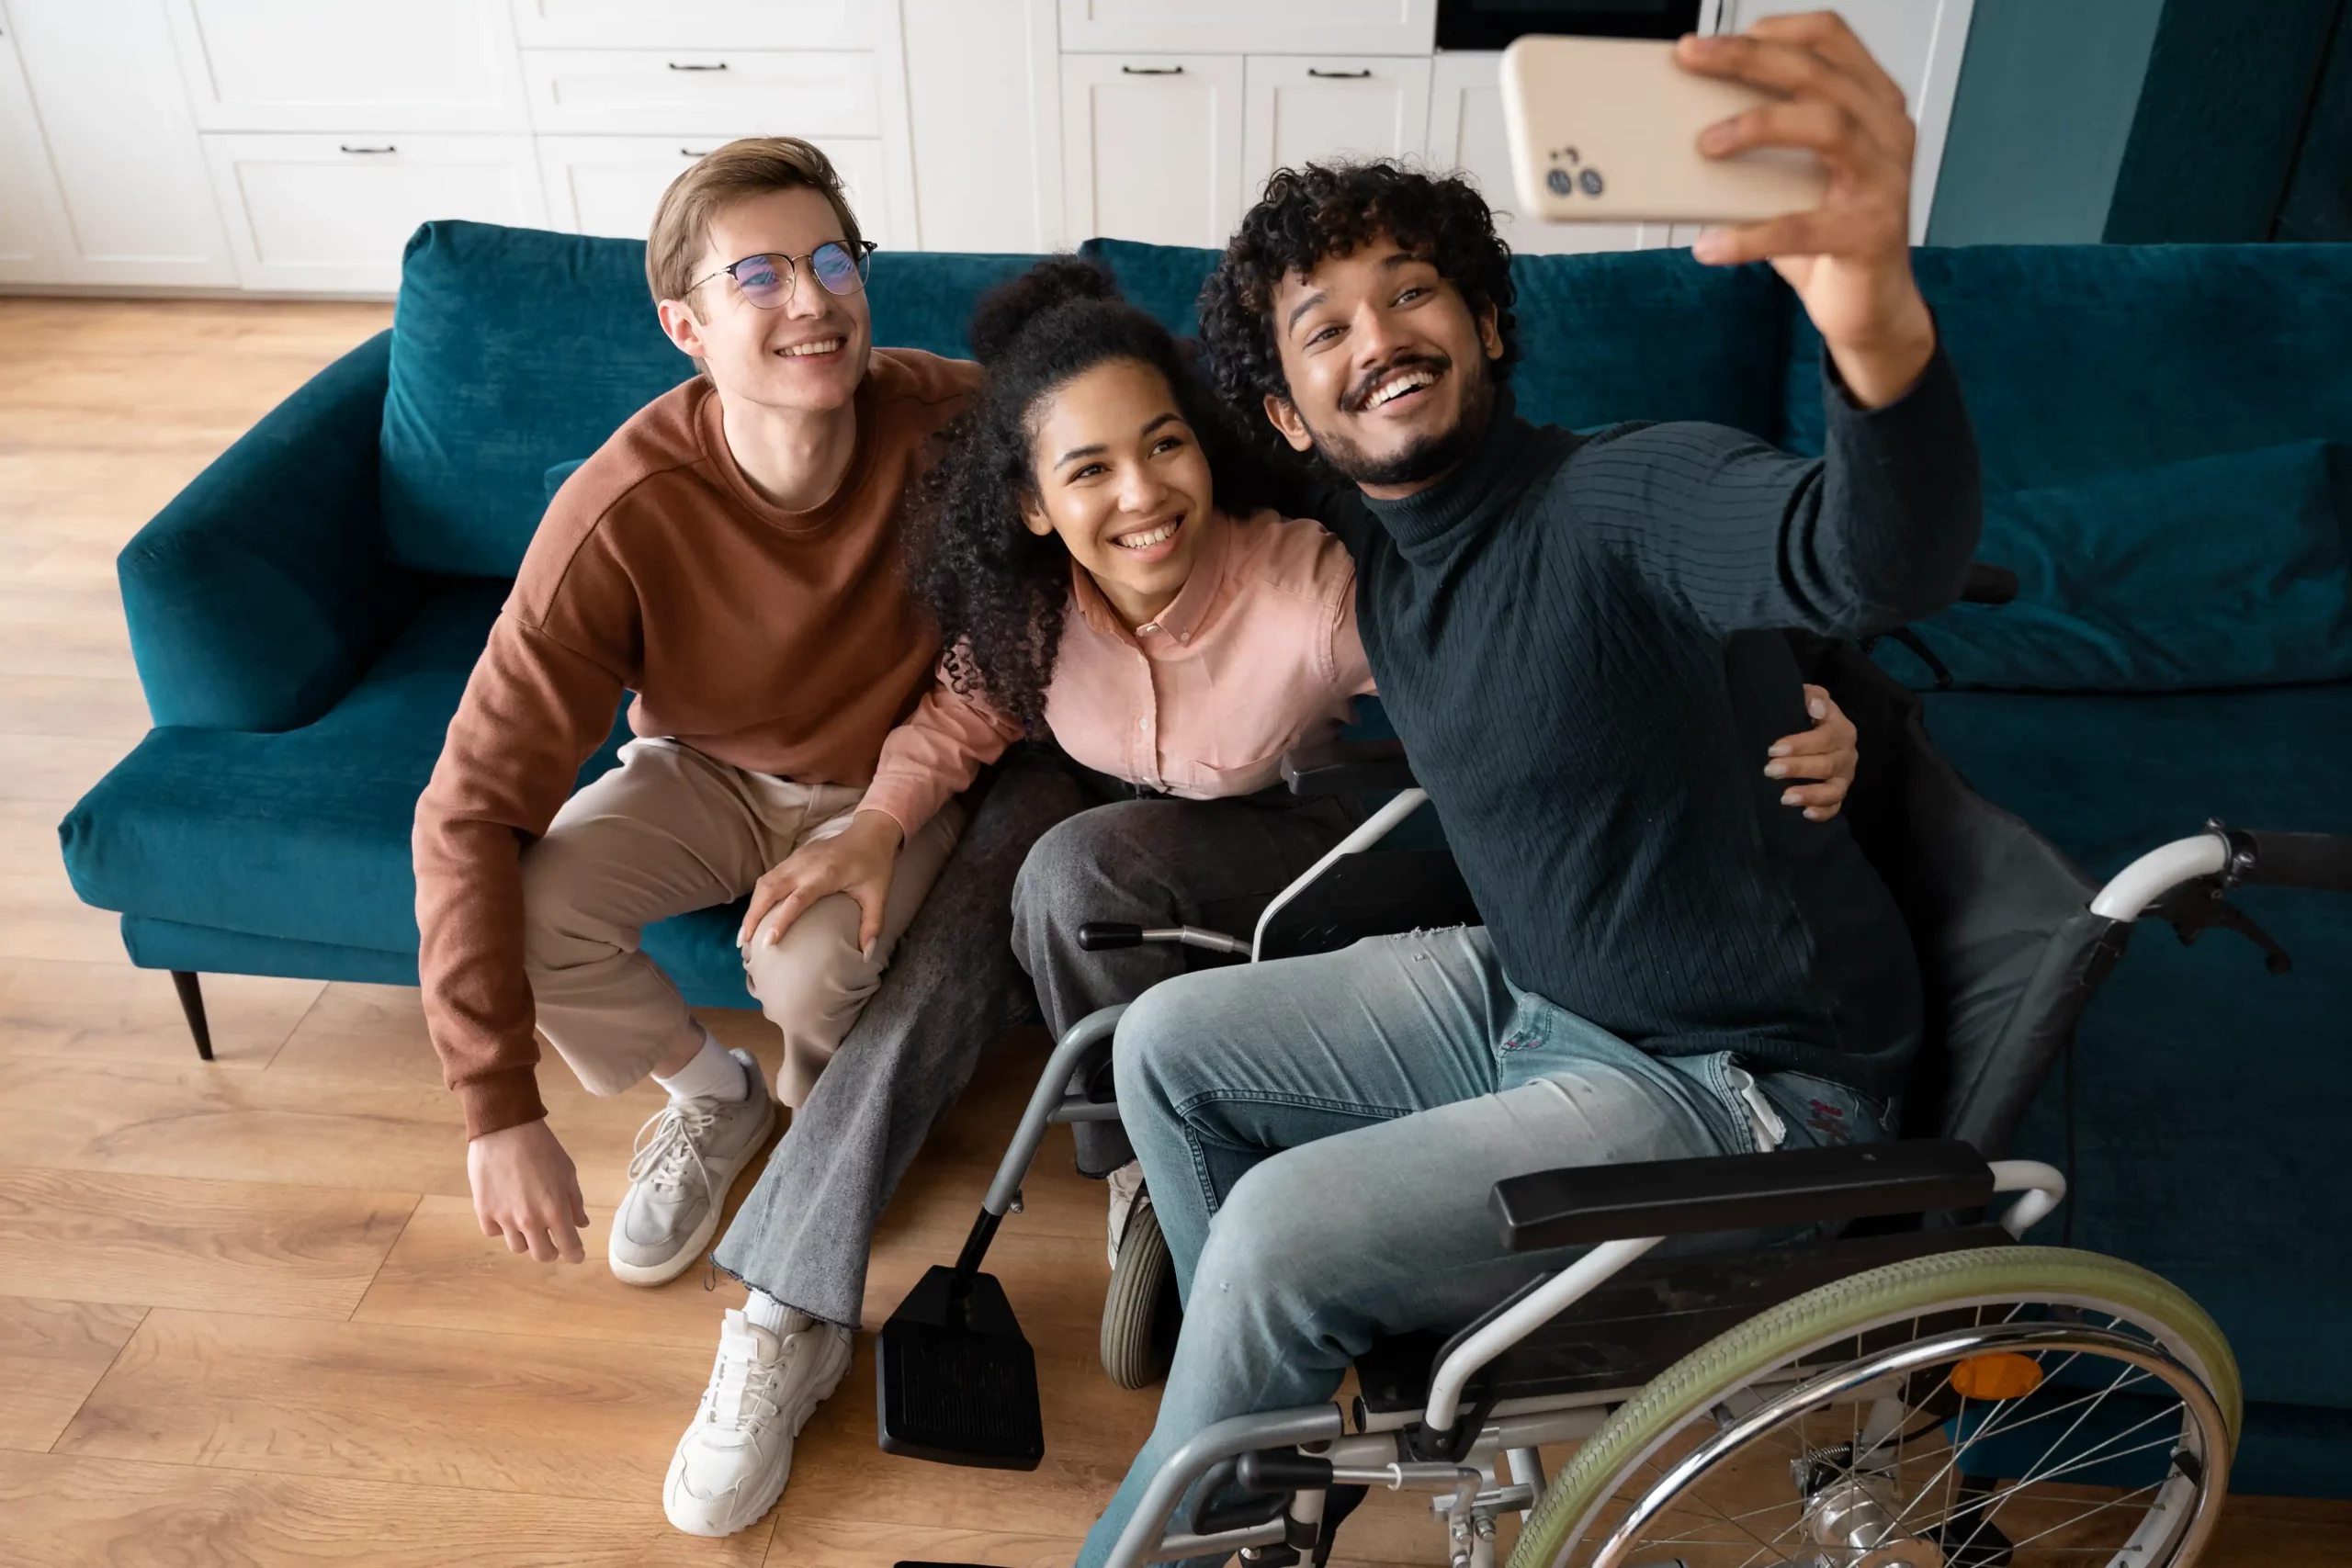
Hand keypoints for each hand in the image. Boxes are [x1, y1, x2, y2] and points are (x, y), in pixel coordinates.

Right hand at [468, 1118, 588, 1263]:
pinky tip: (506, 1212)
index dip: (575, 1255)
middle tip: (553, 1241)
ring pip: (517, 1247)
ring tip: (528, 1223)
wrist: (505, 1130)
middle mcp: (530, 1221)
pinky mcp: (483, 1212)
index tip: (576, 1255)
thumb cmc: (542, 1148)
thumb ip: (574, 1202)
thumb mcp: (567, 1172)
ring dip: (526, 1239)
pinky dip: (502, 1227)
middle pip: (542, 1255)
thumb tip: (581, 1224)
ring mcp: (504, 1218)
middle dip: (551, 1251)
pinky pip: (494, 1232)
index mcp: (555, 1211)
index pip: (569, 1247)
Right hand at [737, 808, 903, 954]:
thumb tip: (866, 956)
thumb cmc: (875, 865)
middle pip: (770, 889)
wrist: (870, 833)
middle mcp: (806, 865)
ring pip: (765, 882)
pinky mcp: (793, 857)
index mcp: (826, 874)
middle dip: (753, 916)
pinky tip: (755, 914)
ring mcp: (797, 858)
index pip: (797, 899)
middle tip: (743, 943)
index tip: (767, 942)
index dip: (781, 920)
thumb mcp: (878, 896)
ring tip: (744, 933)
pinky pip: (769, 876)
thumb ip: (872, 925)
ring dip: (752, 906)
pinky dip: (758, 896)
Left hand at [1675, 14, 1937, 405]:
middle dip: (1748, 59)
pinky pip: (1804, 227)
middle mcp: (1887, 132)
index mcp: (1872, 104)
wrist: (1871, 307)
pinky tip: (1711, 244)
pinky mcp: (1871, 235)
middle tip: (1692, 59)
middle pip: (1818, 73)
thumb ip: (1761, 143)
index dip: (1773, 29)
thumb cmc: (1828, 236)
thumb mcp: (1793, 176)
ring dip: (1759, 125)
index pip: (1829, 39)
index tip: (1714, 40)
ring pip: (1827, 126)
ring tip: (1704, 144)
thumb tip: (1685, 122)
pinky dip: (1750, 235)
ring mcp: (1885, 182)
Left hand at [1765, 683, 1858, 821]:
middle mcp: (1847, 755)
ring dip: (1810, 794)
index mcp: (1842, 730)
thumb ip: (1813, 696)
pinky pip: (1835, 807)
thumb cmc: (1808, 713)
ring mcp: (1844, 778)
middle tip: (1770, 770)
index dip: (1800, 745)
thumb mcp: (1810, 697)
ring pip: (1833, 790)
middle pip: (1827, 765)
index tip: (1773, 749)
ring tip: (1785, 798)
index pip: (1826, 738)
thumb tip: (1815, 707)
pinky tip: (1805, 814)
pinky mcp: (1838, 794)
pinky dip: (1822, 813)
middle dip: (1798, 769)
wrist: (1815, 729)